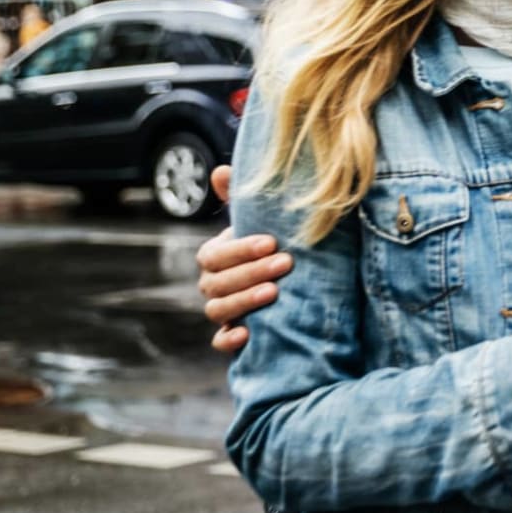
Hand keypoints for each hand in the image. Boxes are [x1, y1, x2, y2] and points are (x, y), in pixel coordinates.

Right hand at [198, 165, 289, 353]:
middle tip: (285, 263)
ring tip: (275, 293)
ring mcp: (222, 311)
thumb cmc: (277, 246)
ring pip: (217, 309)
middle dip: (250, 272)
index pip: (214, 255)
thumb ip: (243, 199)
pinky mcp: (233, 335)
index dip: (240, 250)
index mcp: (216, 256)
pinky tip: (247, 334)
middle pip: (216, 282)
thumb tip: (221, 171)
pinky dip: (228, 339)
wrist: (297, 282)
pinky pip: (219, 342)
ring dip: (244, 301)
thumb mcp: (263, 222)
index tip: (272, 242)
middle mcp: (213, 284)